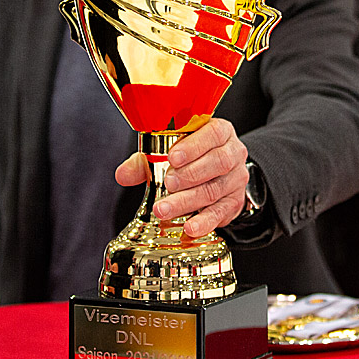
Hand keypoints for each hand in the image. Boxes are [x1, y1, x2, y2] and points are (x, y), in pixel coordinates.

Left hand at [115, 118, 248, 237]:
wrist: (220, 172)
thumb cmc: (192, 156)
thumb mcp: (170, 150)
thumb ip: (146, 159)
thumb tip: (123, 174)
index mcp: (219, 132)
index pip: (212, 134)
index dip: (194, 145)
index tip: (173, 156)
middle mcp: (233, 153)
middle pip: (217, 163)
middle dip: (190, 174)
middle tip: (168, 183)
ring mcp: (235, 179)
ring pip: (215, 189)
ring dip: (188, 201)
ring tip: (165, 209)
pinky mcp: (233, 203)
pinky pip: (220, 213)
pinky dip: (204, 222)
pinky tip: (189, 227)